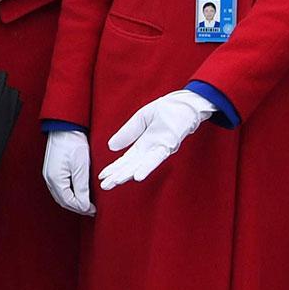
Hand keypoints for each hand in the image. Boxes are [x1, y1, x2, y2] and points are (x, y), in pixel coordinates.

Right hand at [41, 130, 95, 215]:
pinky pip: (60, 188)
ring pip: (61, 196)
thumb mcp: (81, 168)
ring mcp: (49, 175)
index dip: (82, 208)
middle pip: (63, 201)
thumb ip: (82, 188)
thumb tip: (84, 206)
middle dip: (77, 207)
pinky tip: (77, 193)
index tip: (93, 210)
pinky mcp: (52, 171)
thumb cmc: (72, 144)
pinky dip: (69, 194)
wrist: (65, 129)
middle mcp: (49, 180)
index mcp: (55, 180)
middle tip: (91, 210)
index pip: (69, 201)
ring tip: (86, 204)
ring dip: (73, 201)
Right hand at [98, 90, 216, 190]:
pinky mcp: (169, 145)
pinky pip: (156, 159)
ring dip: (128, 174)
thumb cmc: (167, 110)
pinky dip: (146, 168)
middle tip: (104, 186)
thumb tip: (110, 147)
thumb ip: (127, 133)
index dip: (113, 168)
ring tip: (116, 182)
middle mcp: (151, 150)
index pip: (125, 159)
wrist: (186, 103)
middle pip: (131, 165)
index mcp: (143, 144)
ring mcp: (160, 149)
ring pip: (141, 164)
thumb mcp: (141, 118)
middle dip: (117, 176)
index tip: (101, 177)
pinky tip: (138, 177)